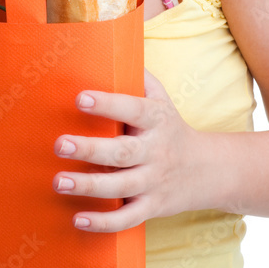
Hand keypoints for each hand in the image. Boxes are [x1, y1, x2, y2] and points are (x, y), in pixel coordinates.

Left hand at [53, 68, 214, 232]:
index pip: (132, 109)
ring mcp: (154, 182)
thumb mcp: (162, 98)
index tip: (80, 98)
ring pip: (120, 187)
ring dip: (88, 186)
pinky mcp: (151, 207)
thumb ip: (138, 77)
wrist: (210, 170)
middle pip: (122, 152)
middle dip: (90, 149)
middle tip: (60, 143)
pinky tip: (78, 219)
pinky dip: (104, 223)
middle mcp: (156, 152)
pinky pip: (128, 219)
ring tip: (59, 181)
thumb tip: (112, 44)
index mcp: (156, 120)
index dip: (107, 104)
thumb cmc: (170, 127)